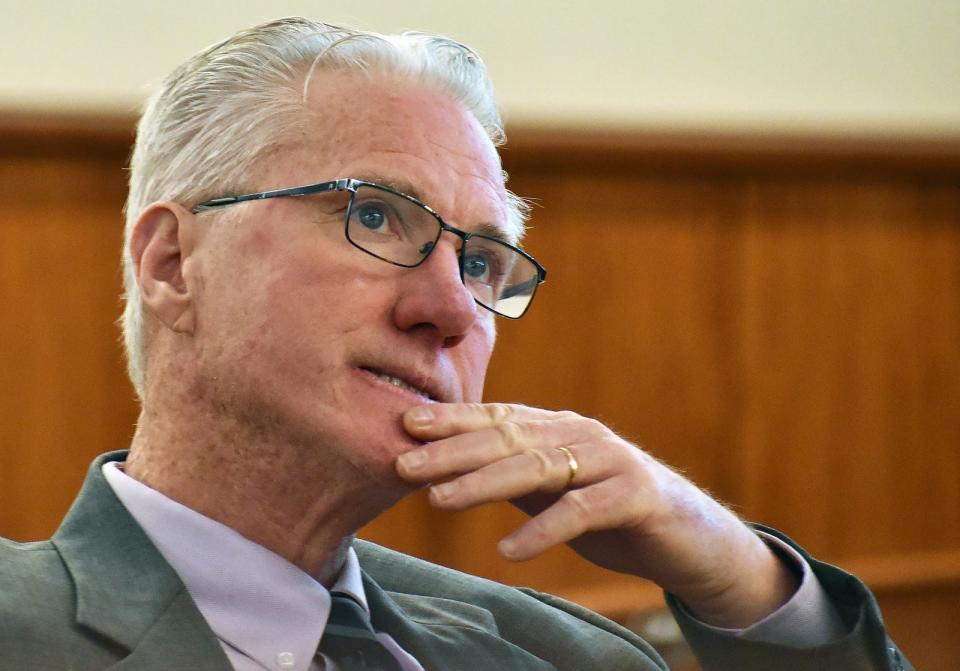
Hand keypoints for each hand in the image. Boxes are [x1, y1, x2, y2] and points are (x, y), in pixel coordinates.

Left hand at [395, 402, 797, 627]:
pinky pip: (582, 510)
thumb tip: (448, 471)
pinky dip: (543, 528)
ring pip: (537, 467)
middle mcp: (580, 435)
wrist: (693, 538)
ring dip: (483, 483)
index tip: (404, 424)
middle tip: (404, 463)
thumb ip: (512, 475)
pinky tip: (508, 548)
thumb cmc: (613, 510)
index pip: (496, 418)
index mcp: (558, 429)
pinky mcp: (635, 496)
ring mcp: (610, 461)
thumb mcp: (554, 490)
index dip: (451, 420)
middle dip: (452, 451)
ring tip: (439, 500)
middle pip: (508, 439)